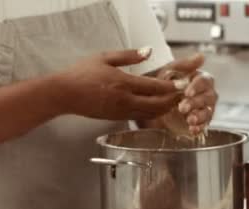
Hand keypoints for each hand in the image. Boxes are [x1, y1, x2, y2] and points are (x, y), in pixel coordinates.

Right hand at [58, 48, 180, 120]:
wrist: (64, 94)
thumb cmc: (81, 74)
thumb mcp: (104, 58)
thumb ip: (129, 55)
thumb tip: (148, 51)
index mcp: (123, 83)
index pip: (154, 87)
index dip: (172, 86)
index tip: (184, 82)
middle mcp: (124, 100)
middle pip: (157, 105)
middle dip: (173, 100)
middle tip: (184, 94)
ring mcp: (120, 112)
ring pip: (150, 114)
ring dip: (164, 109)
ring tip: (175, 102)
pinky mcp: (116, 118)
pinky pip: (139, 117)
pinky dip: (152, 114)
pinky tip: (157, 108)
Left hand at [157, 54, 217, 134]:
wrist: (156, 102)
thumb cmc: (165, 83)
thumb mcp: (170, 70)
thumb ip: (185, 65)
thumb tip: (202, 56)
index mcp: (201, 79)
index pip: (204, 81)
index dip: (196, 87)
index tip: (187, 92)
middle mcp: (207, 93)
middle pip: (207, 97)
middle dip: (195, 103)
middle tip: (181, 108)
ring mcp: (205, 108)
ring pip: (208, 112)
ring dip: (199, 116)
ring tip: (190, 120)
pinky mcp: (201, 121)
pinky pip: (204, 125)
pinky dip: (199, 127)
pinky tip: (192, 130)